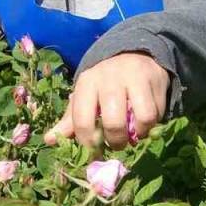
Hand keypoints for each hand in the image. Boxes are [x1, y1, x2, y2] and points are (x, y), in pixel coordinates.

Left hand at [44, 50, 169, 149]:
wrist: (133, 54)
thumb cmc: (104, 84)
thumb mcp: (85, 97)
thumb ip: (70, 120)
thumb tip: (49, 140)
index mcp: (87, 83)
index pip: (83, 120)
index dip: (88, 143)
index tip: (94, 152)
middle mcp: (109, 78)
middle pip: (113, 122)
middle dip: (115, 141)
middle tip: (116, 144)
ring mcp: (134, 78)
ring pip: (140, 118)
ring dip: (138, 135)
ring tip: (133, 136)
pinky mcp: (154, 80)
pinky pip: (156, 114)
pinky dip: (151, 126)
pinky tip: (145, 124)